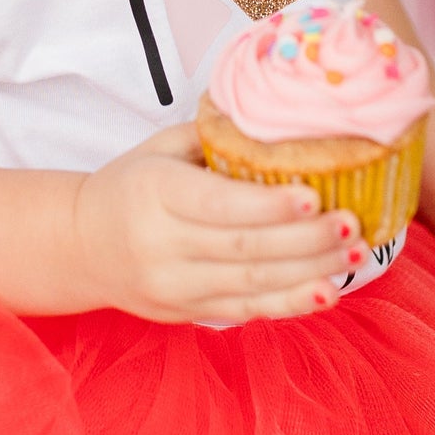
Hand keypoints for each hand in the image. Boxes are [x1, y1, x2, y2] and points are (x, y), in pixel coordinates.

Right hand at [71, 125, 363, 323]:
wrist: (79, 245)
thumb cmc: (131, 186)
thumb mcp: (160, 149)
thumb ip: (216, 138)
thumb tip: (285, 121)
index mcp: (155, 193)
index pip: (219, 204)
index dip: (270, 205)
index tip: (315, 195)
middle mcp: (162, 245)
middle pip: (245, 249)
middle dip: (306, 240)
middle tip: (352, 225)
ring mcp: (174, 286)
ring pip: (252, 284)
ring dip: (310, 272)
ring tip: (355, 254)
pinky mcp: (186, 312)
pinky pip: (245, 311)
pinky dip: (289, 304)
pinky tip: (326, 292)